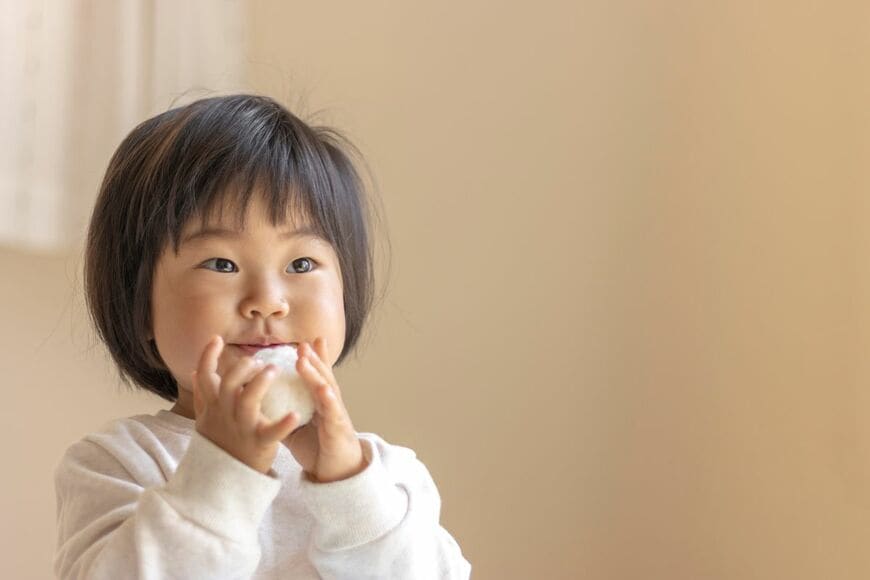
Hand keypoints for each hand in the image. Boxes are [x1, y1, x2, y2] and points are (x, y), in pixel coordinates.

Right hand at [192, 336, 299, 473]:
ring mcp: (241, 428)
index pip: (205, 377)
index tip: (216, 339)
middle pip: (228, 385)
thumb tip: (195, 371)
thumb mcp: (205, 419)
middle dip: (242, 369)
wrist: (223, 480)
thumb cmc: (219, 443)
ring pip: (248, 401)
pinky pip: (272, 432)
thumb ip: (202, 394)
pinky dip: (283, 424)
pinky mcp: (259, 443)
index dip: (208, 356)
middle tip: (258, 360)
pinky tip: (295, 414)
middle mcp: (225, 414)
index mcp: (214, 406)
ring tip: (273, 370)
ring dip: (260, 383)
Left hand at [282, 337, 367, 482]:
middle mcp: (329, 404)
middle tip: (301, 344)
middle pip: (322, 377)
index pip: (315, 377)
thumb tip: (262, 405)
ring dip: (316, 373)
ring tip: (304, 359)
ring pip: (326, 389)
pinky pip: (332, 413)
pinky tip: (322, 389)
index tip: (302, 343)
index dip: (311, 360)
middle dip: (313, 358)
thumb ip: (283, 415)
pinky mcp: (338, 429)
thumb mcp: (296, 429)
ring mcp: (335, 414)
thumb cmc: (318, 448)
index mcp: (319, 403)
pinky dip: (328, 399)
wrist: (337, 473)